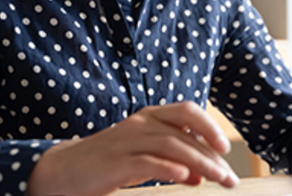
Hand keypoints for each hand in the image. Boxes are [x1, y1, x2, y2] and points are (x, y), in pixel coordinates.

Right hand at [26, 101, 238, 195]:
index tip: (226, 148)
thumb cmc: (105, 164)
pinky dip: (168, 168)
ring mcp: (126, 142)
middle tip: (230, 177)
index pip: (187, 112)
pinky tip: (186, 178)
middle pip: (184, 131)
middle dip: (212, 154)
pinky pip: (147, 162)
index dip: (210, 127)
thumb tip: (201, 175)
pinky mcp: (115, 163)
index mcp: (148, 117)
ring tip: (218, 179)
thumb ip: (171, 161)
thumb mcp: (142, 159)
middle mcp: (140, 124)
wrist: (61, 172)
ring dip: (200, 163)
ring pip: (171, 145)